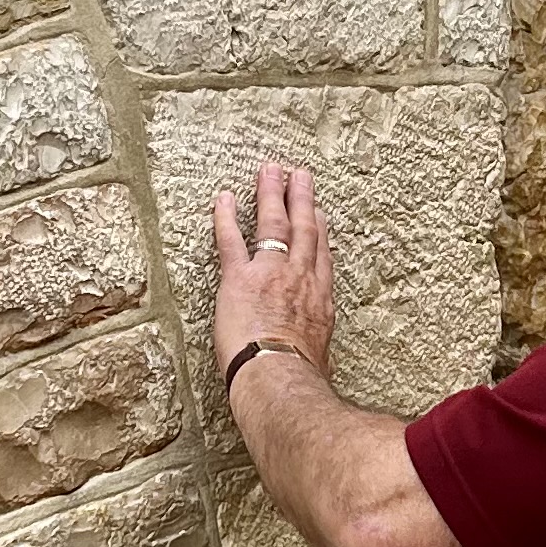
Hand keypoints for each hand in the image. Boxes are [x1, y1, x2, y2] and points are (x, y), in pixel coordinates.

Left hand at [212, 160, 336, 382]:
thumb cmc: (301, 375)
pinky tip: (224, 198)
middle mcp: (300, 279)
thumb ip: (312, 345)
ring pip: (274, 225)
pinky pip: (231, 240)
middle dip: (302, 200)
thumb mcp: (318, 356)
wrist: (283, 375)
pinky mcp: (240, 278)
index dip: (319, 231)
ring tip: (272, 171)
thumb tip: (309, 357)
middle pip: (304, 230)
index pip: (321, 256)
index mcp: (320, 300)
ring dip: (273, 195)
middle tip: (301, 177)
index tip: (318, 214)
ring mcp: (271, 274)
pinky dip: (226, 217)